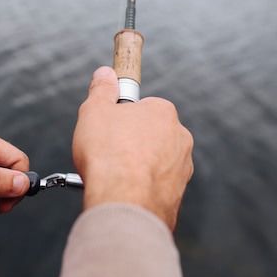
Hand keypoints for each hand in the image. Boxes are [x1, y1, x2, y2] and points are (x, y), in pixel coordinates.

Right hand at [72, 67, 193, 230]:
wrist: (124, 203)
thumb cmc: (109, 155)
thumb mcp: (94, 111)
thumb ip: (101, 89)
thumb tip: (105, 74)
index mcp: (162, 111)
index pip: (142, 107)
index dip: (121, 117)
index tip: (108, 128)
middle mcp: (179, 137)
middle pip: (150, 134)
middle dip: (131, 141)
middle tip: (108, 152)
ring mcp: (182, 167)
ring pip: (155, 160)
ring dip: (138, 165)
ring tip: (115, 174)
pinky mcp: (178, 193)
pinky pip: (157, 184)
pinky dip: (143, 186)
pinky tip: (126, 191)